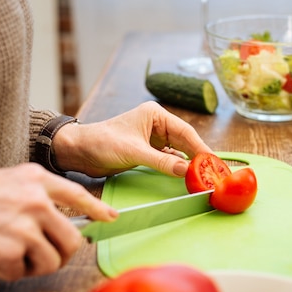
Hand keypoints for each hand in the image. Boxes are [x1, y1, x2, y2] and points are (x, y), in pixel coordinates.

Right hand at [0, 164, 115, 280]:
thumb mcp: (10, 182)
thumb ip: (38, 197)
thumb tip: (61, 222)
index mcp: (37, 180)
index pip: (78, 195)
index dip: (98, 209)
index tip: (111, 218)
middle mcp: (37, 201)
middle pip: (73, 240)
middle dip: (61, 255)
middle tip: (43, 257)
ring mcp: (25, 226)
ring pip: (52, 262)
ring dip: (33, 266)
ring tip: (11, 256)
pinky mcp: (10, 250)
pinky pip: (22, 273)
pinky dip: (9, 272)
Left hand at [53, 101, 212, 176]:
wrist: (79, 151)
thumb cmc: (102, 142)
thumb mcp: (134, 152)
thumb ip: (161, 162)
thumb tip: (185, 170)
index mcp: (155, 115)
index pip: (185, 131)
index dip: (200, 148)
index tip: (212, 161)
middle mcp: (156, 125)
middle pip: (185, 142)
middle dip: (197, 157)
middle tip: (212, 172)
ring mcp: (153, 139)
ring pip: (178, 152)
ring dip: (188, 164)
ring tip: (203, 176)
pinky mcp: (147, 152)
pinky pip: (168, 160)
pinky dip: (177, 168)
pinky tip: (186, 176)